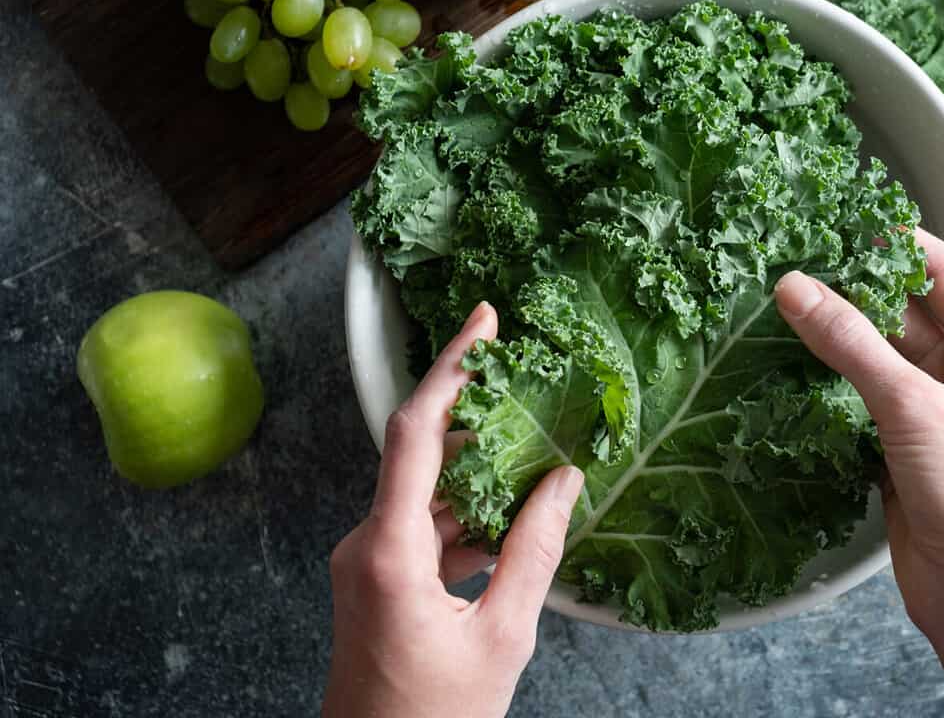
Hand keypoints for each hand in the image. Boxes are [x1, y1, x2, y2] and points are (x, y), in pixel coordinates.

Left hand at [322, 302, 584, 717]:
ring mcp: (365, 561)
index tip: (483, 320)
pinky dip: (466, 518)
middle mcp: (365, 544)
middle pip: (423, 455)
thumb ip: (536, 551)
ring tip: (537, 460)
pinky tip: (512, 523)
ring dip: (479, 477)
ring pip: (426, 494)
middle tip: (532, 390)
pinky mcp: (375, 578)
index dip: (452, 368)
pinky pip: (422, 527)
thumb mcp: (503, 635)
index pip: (415, 432)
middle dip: (479, 420)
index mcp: (388, 552)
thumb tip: (566, 482)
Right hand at [775, 230, 943, 717]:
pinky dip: (826, 382)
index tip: (842, 223)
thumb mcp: (910, 404)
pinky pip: (857, 397)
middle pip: (901, 312)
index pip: (943, 272)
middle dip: (852, 289)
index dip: (896, 243)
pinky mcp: (895, 446)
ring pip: (874, 356)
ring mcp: (926, 412)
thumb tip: (794, 286)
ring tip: (780, 307)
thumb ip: (849, 343)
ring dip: (834, 336)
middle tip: (795, 264)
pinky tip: (787, 366)